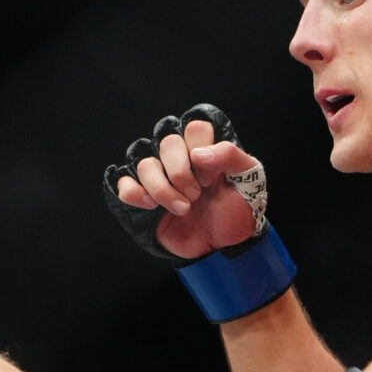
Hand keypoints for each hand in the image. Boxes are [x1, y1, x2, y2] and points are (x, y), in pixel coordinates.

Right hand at [103, 103, 267, 260]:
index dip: (200, 151)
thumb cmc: (237, 209)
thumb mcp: (248, 180)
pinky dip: (134, 193)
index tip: (211, 178)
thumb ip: (232, 157)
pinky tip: (151, 206)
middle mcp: (179, 155)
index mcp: (204, 146)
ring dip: (163, 189)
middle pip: (168, 142)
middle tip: (196, 195)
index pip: (194, 128)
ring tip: (182, 209)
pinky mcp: (142, 194)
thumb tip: (198, 154)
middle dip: (182, 173)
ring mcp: (159, 174)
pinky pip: (123, 183)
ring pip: (144, 164)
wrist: (223, 244)